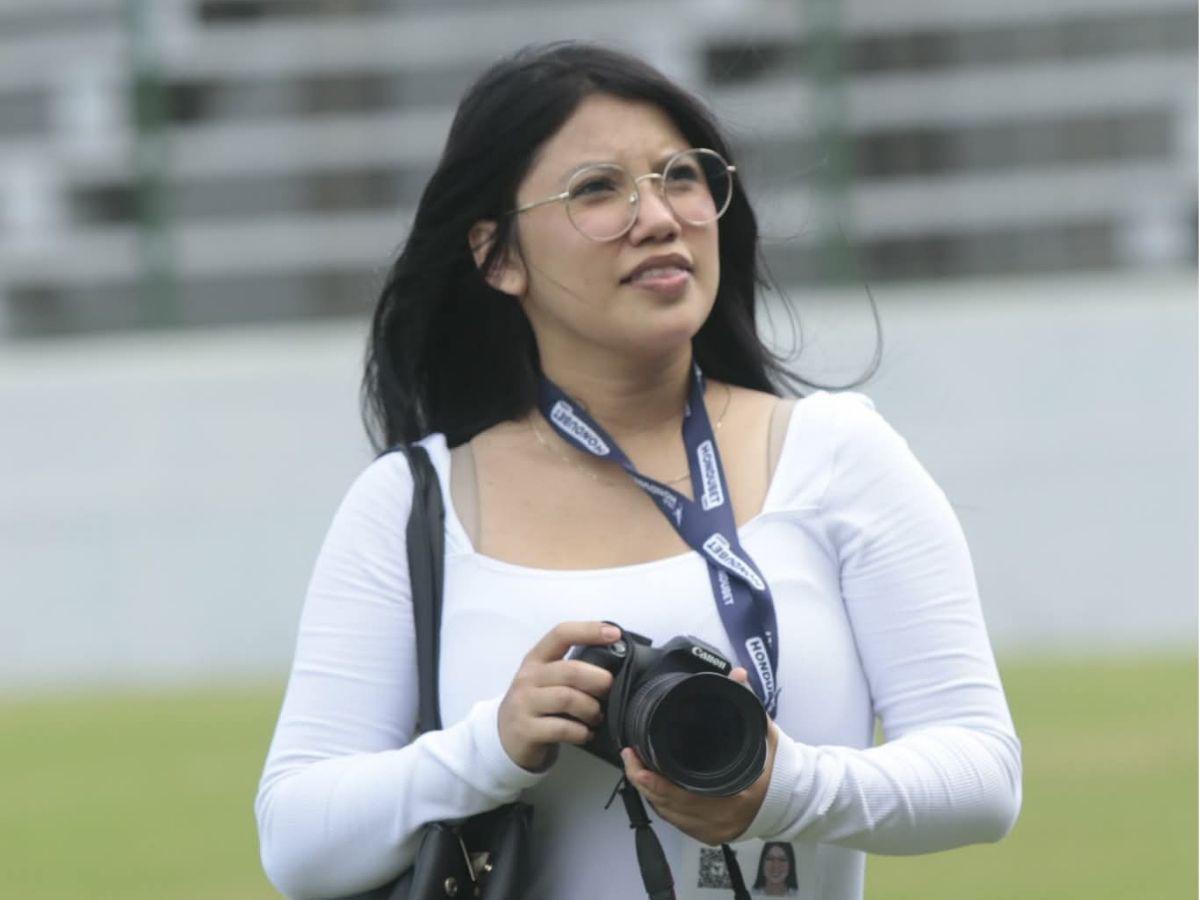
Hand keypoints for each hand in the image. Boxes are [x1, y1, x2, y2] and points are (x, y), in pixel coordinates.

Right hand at [498, 621, 620, 771]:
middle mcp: (528, 677)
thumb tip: (613, 666)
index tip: (614, 633)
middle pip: (571, 670)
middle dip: (599, 681)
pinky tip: (586, 734)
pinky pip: (563, 728)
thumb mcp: (546, 680)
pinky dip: (581, 732)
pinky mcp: (525, 729)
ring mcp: (524, 704)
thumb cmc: (536, 704)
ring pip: (568, 698)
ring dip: (591, 709)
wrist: (504, 738)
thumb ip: (572, 670)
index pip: (561, 634)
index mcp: (536, 659)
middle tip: (610, 692)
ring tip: (597, 716)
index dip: (589, 630)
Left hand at [620, 667, 777, 845]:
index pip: (681, 795)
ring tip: (636, 769)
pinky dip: (664, 807)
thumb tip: (738, 673)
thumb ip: (747, 701)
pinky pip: (679, 824)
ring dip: (650, 794)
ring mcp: (716, 830)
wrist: (795, 797)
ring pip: (670, 817)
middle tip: (630, 757)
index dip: (653, 779)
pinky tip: (654, 790)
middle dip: (643, 782)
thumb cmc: (777, 766)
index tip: (636, 758)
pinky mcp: (712, 835)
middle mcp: (722, 819)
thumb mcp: (763, 731)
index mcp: (734, 795)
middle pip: (668, 806)